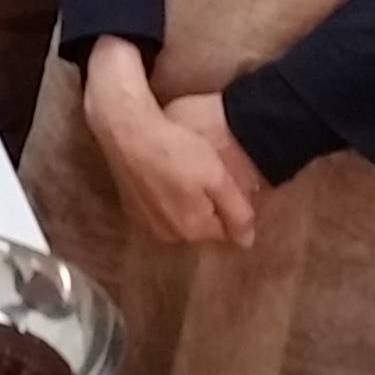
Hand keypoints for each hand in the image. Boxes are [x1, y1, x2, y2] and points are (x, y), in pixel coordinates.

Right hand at [82, 41, 256, 247]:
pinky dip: (164, 197)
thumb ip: (237, 213)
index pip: (226, 230)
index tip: (223, 180)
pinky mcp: (131, 210)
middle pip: (201, 226)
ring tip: (181, 170)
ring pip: (179, 218)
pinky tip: (162, 173)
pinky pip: (159, 210)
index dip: (230, 204)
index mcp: (193, 230)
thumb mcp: (217, 177)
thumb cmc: (175, 151)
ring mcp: (146, 224)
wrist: (128, 132)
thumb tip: (247, 242)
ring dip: (185, 201)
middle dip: (207, 205)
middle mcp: (168, 236)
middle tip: (203, 172)